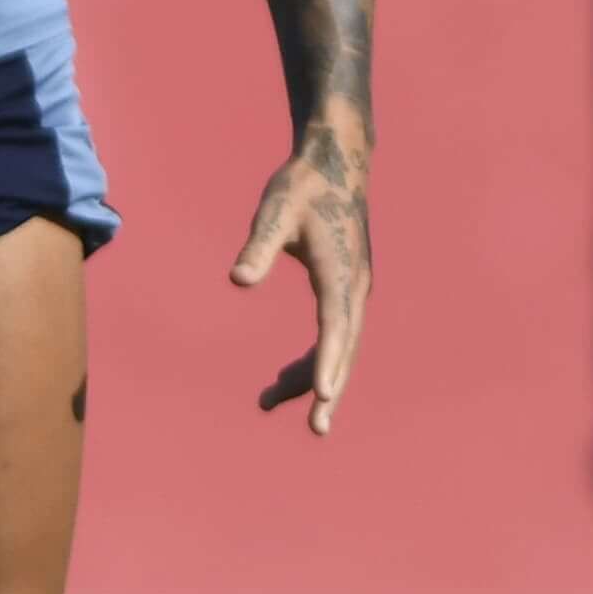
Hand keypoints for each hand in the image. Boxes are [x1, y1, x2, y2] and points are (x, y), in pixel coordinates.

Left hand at [232, 126, 370, 434]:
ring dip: (312, 377)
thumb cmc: (303, 185)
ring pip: (339, 346)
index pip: (335, 327)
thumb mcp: (275, 210)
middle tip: (315, 430)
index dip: (329, 363)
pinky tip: (287, 379)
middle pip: (343, 348)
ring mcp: (354, 290)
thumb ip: (258, 246)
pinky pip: (335, 335)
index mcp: (340, 273)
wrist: (337, 163)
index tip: (325, 397)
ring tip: (268, 402)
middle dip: (328, 389)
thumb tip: (238, 279)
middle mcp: (354, 288)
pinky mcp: (346, 290)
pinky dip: (316, 360)